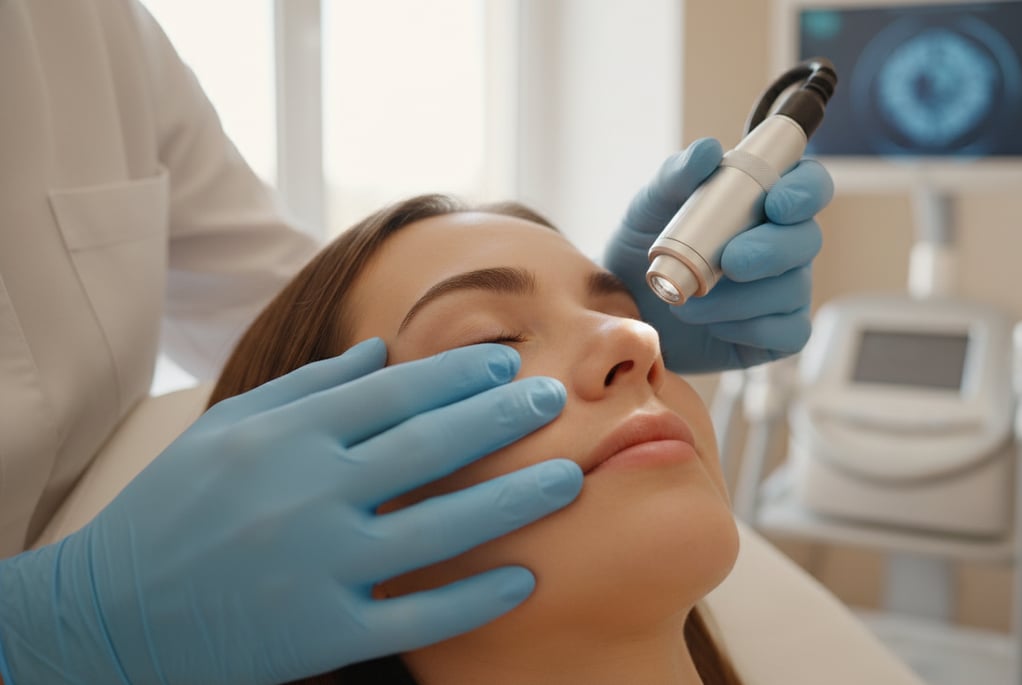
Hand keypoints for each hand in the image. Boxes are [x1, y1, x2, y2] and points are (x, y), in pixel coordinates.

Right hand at [0, 339, 581, 684]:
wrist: (107, 616)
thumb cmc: (174, 510)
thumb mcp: (228, 429)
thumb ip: (310, 387)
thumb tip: (384, 347)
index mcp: (284, 437)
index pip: (390, 394)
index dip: (456, 376)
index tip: (505, 364)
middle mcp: (305, 494)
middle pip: (427, 448)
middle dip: (501, 420)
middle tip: (555, 399)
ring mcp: (316, 566)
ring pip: (436, 529)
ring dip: (512, 501)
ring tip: (569, 477)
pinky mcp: (319, 632)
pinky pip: (414, 616)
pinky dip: (473, 598)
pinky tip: (524, 578)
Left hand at [605, 137, 834, 371]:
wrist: (626, 304)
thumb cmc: (644, 245)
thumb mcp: (650, 206)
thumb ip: (676, 175)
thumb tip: (709, 150)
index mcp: (764, 201)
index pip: (809, 185)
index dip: (805, 191)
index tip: (776, 203)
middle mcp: (783, 243)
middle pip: (807, 240)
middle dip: (772, 251)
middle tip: (730, 261)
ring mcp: (784, 289)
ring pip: (792, 289)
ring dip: (741, 298)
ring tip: (690, 302)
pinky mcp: (776, 333)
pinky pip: (788, 332)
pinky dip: (749, 329)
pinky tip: (715, 326)